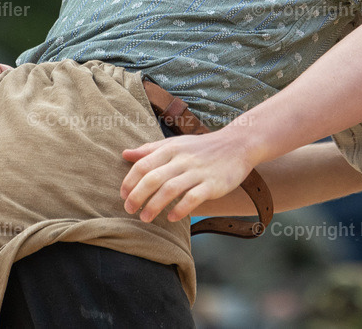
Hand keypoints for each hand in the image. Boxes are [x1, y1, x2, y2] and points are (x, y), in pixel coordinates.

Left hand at [121, 129, 254, 222]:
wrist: (238, 144)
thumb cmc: (202, 147)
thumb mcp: (175, 143)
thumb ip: (150, 149)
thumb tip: (125, 154)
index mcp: (171, 148)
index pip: (143, 164)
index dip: (130, 181)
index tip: (123, 195)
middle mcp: (183, 159)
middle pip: (153, 178)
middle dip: (137, 196)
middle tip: (129, 210)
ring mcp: (198, 172)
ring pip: (170, 189)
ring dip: (154, 205)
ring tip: (145, 218)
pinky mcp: (212, 184)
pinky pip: (193, 198)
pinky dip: (180, 209)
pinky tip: (172, 217)